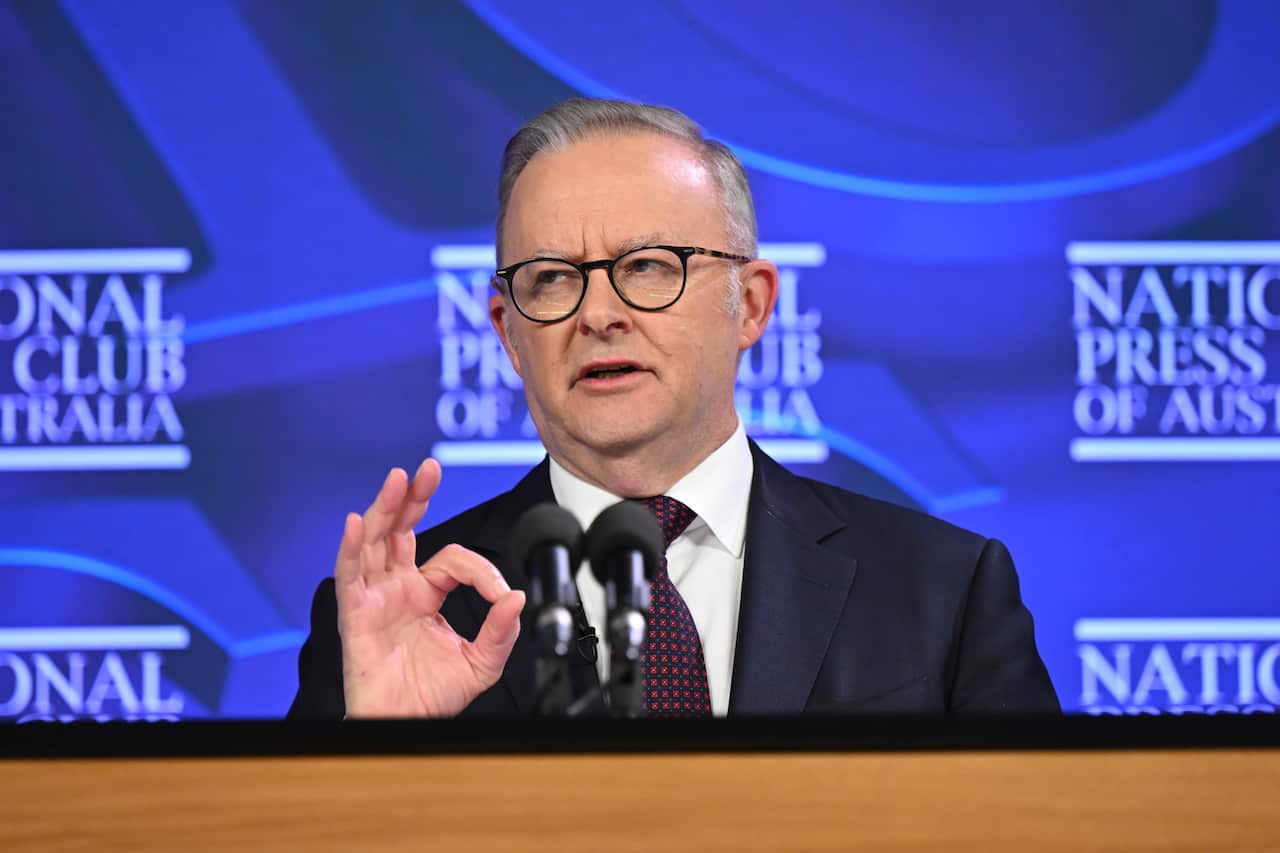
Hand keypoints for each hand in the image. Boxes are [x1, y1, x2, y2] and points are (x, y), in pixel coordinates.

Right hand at [334, 459, 525, 717]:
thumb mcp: (481, 662)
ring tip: (399, 479)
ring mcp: (375, 597)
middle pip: (401, 529)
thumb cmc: (432, 697)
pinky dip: (350, 547)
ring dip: (385, 508)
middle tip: (429, 468)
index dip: (480, 570)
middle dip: (415, 497)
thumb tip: (516, 597)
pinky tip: (356, 522)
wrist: (406, 726)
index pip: (452, 560)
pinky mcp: (355, 614)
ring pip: (375, 541)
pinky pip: (349, 574)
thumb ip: (500, 630)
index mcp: (426, 594)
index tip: (498, 593)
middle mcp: (398, 588)